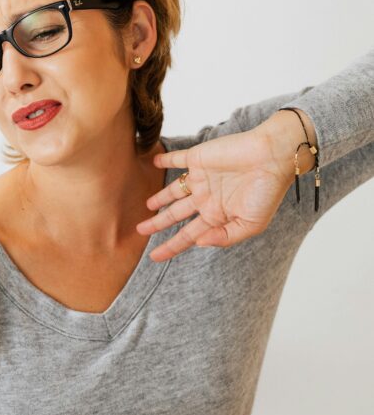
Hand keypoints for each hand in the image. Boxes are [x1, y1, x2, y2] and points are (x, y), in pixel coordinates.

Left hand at [136, 122, 303, 260]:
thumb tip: (199, 243)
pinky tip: (154, 161)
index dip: (171, 246)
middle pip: (176, 215)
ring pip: (173, 191)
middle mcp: (207, 198)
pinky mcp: (199, 158)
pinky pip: (177, 159)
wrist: (274, 157)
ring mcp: (202, 178)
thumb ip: (225, 236)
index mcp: (217, 215)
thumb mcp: (251, 224)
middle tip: (140, 230)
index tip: (154, 257)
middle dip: (158, 224)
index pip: (188, 235)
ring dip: (159, 197)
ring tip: (147, 206)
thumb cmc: (267, 191)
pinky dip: (164, 159)